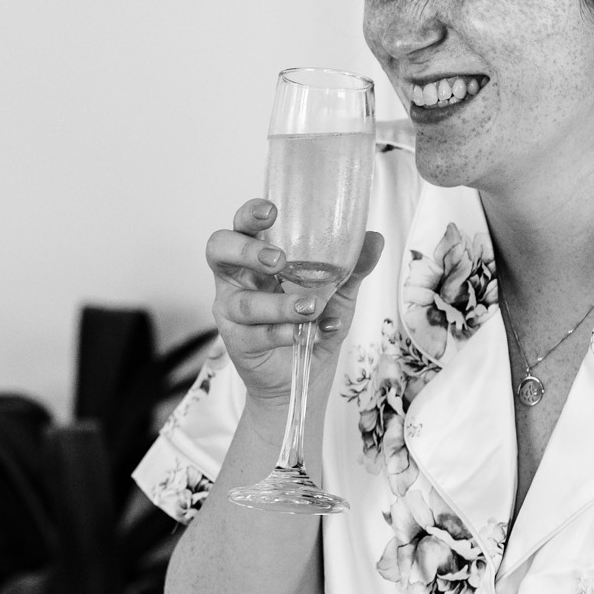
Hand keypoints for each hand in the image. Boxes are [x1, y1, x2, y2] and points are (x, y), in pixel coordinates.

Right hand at [206, 201, 384, 405]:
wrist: (302, 381)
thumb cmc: (312, 325)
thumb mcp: (340, 293)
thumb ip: (354, 267)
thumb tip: (375, 239)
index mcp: (256, 257)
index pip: (242, 226)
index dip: (249, 215)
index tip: (271, 212)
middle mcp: (237, 279)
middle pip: (219, 250)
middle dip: (246, 250)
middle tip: (279, 260)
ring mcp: (232, 311)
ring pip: (243, 302)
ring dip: (279, 304)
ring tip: (312, 308)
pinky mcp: (237, 342)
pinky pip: (258, 334)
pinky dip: (288, 333)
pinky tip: (311, 334)